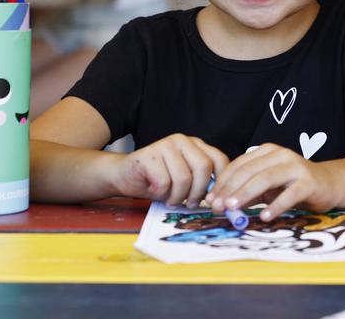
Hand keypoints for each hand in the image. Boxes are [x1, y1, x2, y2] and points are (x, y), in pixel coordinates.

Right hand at [109, 133, 227, 206]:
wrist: (123, 176)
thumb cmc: (157, 181)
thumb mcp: (185, 180)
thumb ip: (202, 182)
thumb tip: (222, 198)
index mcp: (196, 145)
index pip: (219, 160)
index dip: (220, 182)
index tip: (214, 199)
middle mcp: (182, 141)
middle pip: (203, 167)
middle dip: (198, 191)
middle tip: (190, 204)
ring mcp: (165, 145)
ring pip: (184, 177)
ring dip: (177, 196)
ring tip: (170, 199)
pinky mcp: (148, 154)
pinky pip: (163, 181)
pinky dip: (160, 193)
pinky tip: (153, 189)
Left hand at [206, 144, 338, 220]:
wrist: (330, 184)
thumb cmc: (294, 185)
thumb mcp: (268, 187)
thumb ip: (247, 192)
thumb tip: (221, 204)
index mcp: (267, 152)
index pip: (239, 165)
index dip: (222, 183)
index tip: (210, 200)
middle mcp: (281, 155)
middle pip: (249, 171)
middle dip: (230, 190)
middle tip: (217, 207)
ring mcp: (296, 167)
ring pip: (266, 179)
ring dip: (246, 194)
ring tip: (233, 210)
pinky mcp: (309, 182)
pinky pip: (289, 194)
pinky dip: (276, 205)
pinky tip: (264, 217)